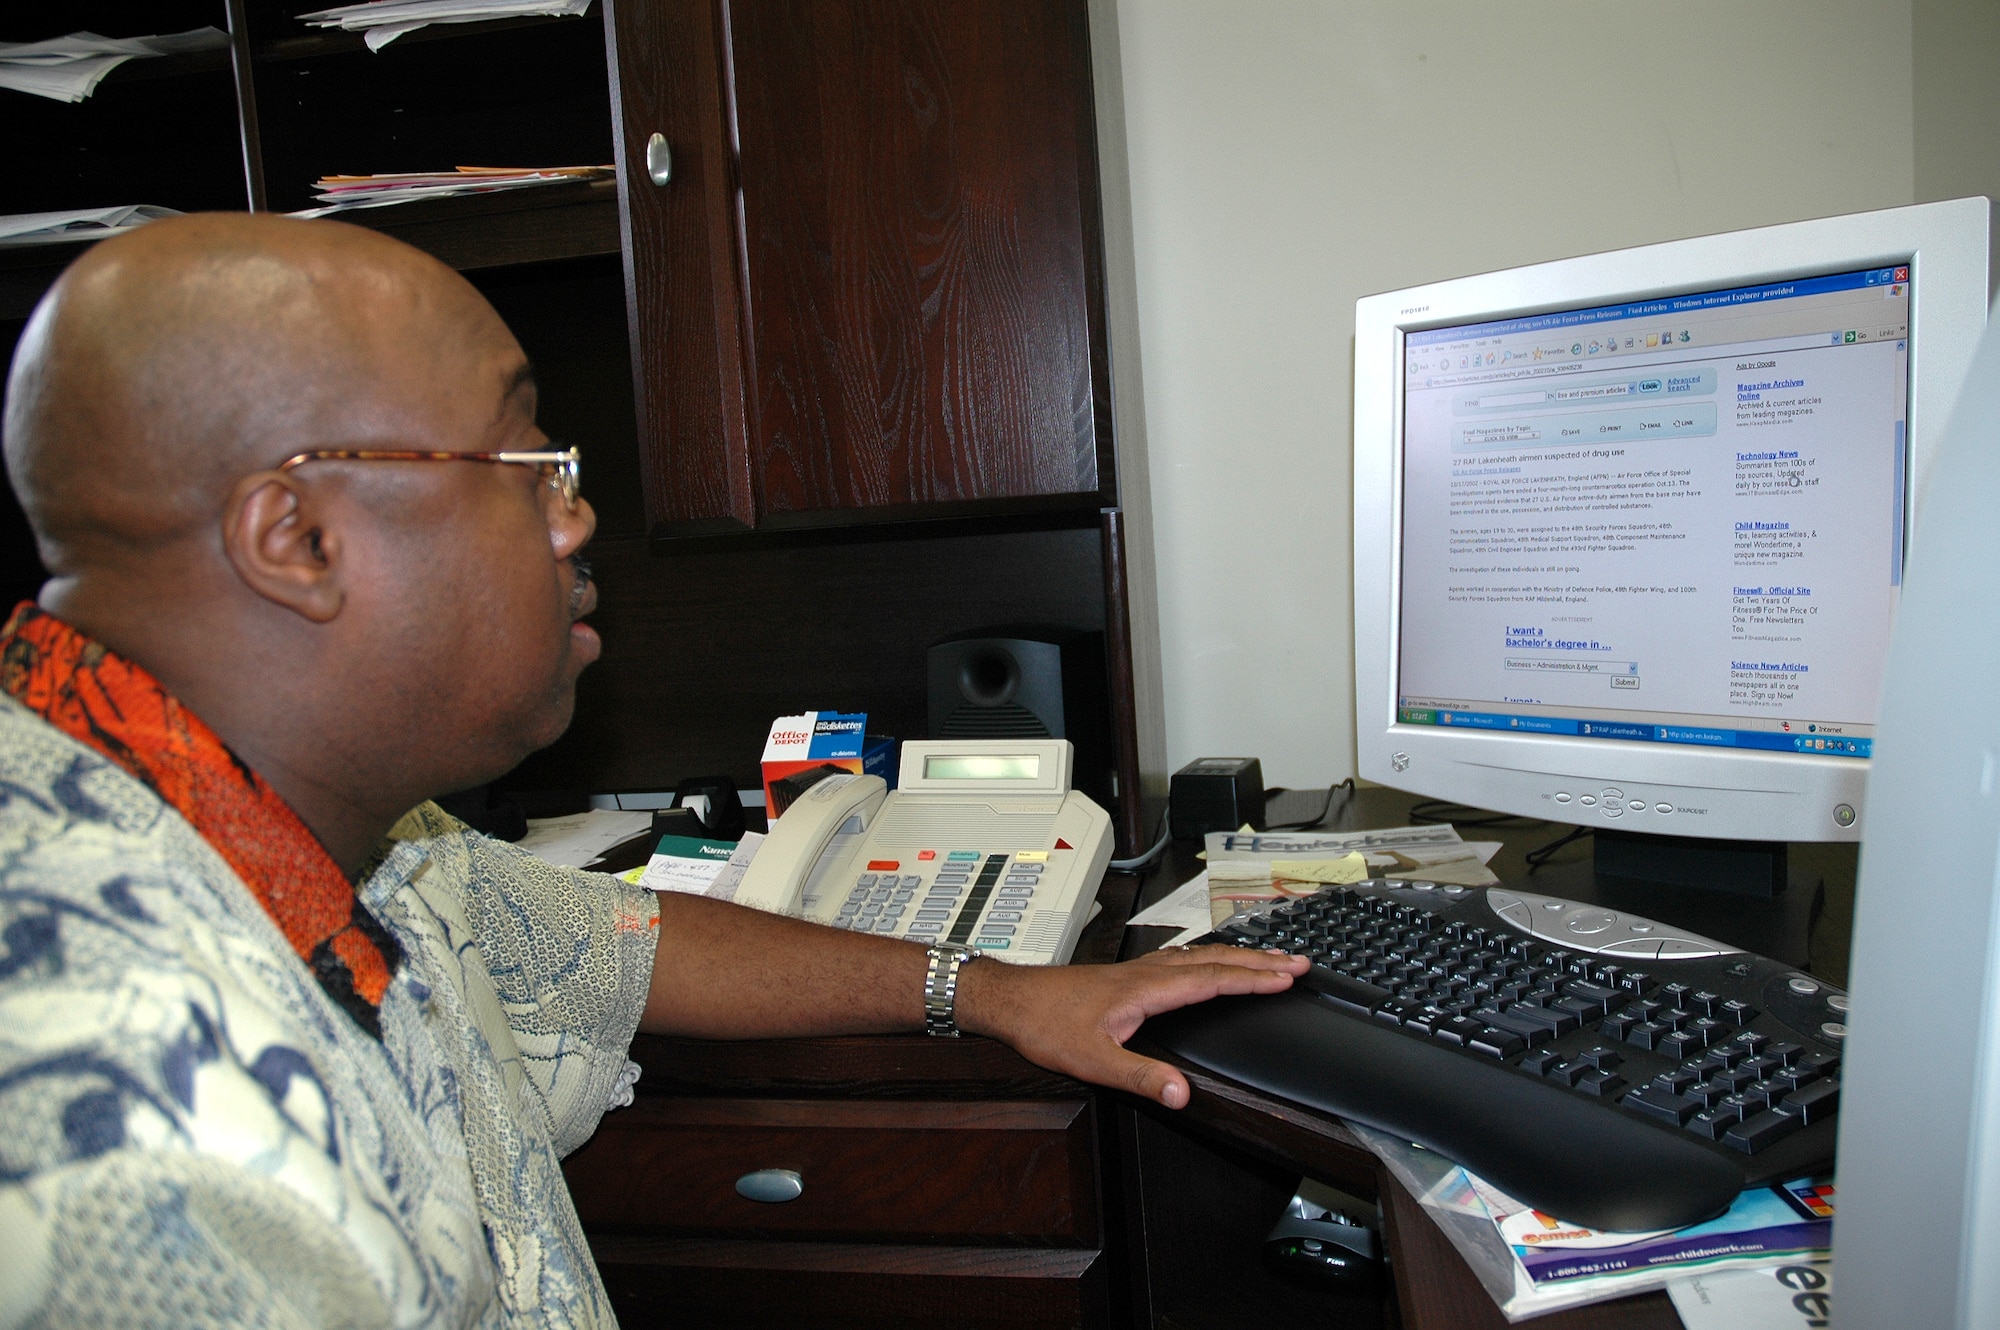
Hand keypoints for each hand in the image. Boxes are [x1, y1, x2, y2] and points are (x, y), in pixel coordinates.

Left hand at [954, 945, 1307, 1108]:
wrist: (1009, 1000)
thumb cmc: (1044, 1024)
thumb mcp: (1093, 1060)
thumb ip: (1140, 1077)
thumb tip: (1181, 1092)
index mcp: (1145, 988)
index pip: (1212, 979)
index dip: (1253, 977)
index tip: (1287, 975)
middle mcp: (1145, 973)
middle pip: (1213, 960)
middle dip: (1258, 960)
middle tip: (1297, 961)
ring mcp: (1136, 972)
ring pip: (1198, 956)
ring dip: (1236, 956)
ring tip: (1267, 959)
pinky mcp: (1125, 977)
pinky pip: (1180, 959)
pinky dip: (1208, 958)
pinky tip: (1207, 963)